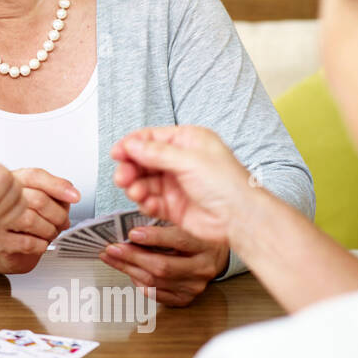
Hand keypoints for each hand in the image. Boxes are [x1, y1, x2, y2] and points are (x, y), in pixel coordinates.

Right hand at [0, 168, 77, 273]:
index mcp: (12, 182)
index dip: (58, 186)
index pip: (35, 176)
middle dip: (58, 214)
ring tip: (51, 233)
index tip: (74, 196)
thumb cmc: (21, 220)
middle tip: (63, 222)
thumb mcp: (37, 201)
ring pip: (31, 221)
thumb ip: (54, 193)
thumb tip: (71, 194)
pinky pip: (26, 242)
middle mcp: (1, 198)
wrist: (2, 247)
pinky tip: (40, 243)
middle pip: (37, 199)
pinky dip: (41, 244)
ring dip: (50, 230)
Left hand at [100, 225, 229, 306]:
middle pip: (162, 266)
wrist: (215, 256)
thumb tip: (132, 227)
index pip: (179, 241)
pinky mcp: (185, 298)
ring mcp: (194, 286)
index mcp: (205, 244)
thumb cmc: (194, 236)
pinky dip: (138, 282)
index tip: (131, 233)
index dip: (153, 237)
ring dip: (128, 269)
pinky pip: (155, 293)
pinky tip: (128, 270)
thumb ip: (163, 223)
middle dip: (132, 257)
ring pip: (155, 281)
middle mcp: (202, 268)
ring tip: (112, 258)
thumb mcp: (185, 223)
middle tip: (111, 248)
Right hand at [110, 125, 254, 244]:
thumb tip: (131, 145)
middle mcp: (180, 161)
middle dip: (130, 169)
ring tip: (136, 192)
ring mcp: (175, 184)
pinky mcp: (172, 205)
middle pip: (142, 160)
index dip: (131, 145)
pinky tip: (148, 204)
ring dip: (135, 187)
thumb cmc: (228, 185)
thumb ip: (156, 152)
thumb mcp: (189, 160)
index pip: (151, 138)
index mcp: (188, 142)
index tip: (117, 153)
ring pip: (143, 181)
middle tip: (123, 177)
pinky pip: (149, 200)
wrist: (240, 219)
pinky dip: (144, 202)